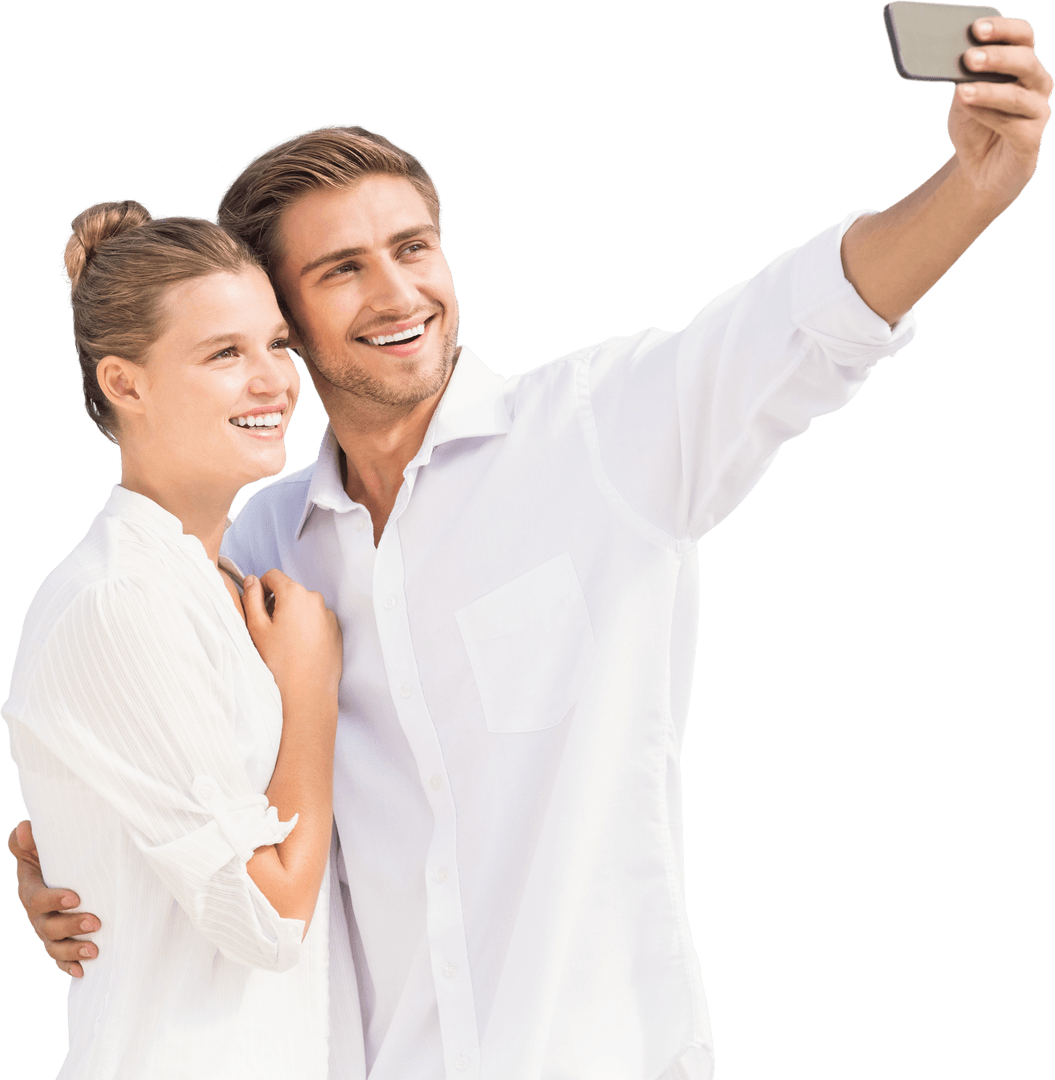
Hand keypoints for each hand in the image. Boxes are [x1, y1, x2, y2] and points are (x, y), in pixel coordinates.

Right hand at [8, 820, 99, 977]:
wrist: (65, 866)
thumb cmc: (53, 851)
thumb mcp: (41, 842)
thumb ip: (27, 837)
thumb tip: (26, 828)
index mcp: (30, 889)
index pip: (36, 899)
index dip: (53, 900)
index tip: (75, 897)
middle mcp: (36, 913)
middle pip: (47, 926)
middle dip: (70, 926)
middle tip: (95, 922)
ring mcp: (47, 928)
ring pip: (54, 946)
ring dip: (73, 950)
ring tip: (94, 950)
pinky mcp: (59, 939)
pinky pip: (61, 958)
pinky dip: (69, 965)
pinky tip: (83, 971)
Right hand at [242, 570, 342, 703]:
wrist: (306, 694)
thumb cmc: (278, 663)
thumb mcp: (256, 628)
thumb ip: (251, 598)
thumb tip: (251, 581)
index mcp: (295, 594)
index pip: (273, 576)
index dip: (261, 588)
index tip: (257, 606)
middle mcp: (316, 600)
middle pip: (290, 591)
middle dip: (277, 604)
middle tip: (268, 630)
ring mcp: (329, 616)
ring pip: (304, 607)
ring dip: (293, 616)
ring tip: (284, 643)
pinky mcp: (336, 631)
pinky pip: (317, 621)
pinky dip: (307, 628)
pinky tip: (299, 649)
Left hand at [949, 16, 1052, 205]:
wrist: (977, 170)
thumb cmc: (975, 126)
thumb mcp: (963, 98)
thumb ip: (963, 78)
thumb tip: (952, 59)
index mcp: (1022, 65)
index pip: (1022, 36)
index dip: (1003, 28)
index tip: (975, 27)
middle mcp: (1037, 84)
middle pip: (1026, 61)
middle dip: (997, 57)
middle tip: (969, 57)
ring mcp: (1037, 112)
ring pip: (1018, 96)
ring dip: (989, 90)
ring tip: (962, 90)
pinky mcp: (1030, 140)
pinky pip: (1012, 125)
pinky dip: (988, 116)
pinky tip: (969, 110)